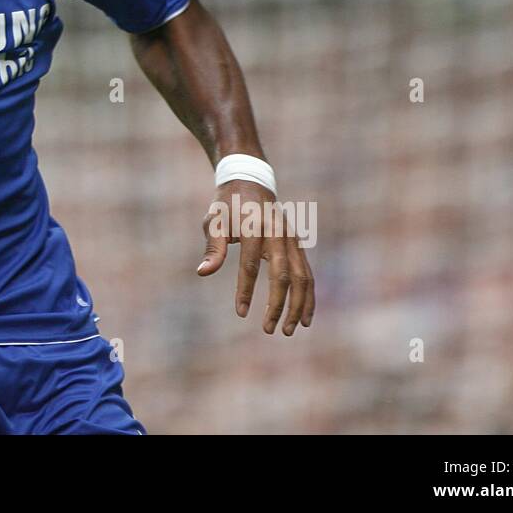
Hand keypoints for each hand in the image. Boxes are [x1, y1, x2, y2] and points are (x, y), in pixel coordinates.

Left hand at [197, 179, 314, 334]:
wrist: (251, 182)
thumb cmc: (227, 206)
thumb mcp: (214, 220)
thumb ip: (213, 247)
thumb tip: (203, 272)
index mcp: (254, 226)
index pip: (250, 265)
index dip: (245, 290)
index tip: (241, 313)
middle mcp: (278, 233)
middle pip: (283, 274)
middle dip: (278, 304)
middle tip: (269, 329)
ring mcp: (292, 239)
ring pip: (303, 277)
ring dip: (298, 305)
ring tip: (288, 330)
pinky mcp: (298, 245)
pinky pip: (308, 273)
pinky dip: (309, 296)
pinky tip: (304, 317)